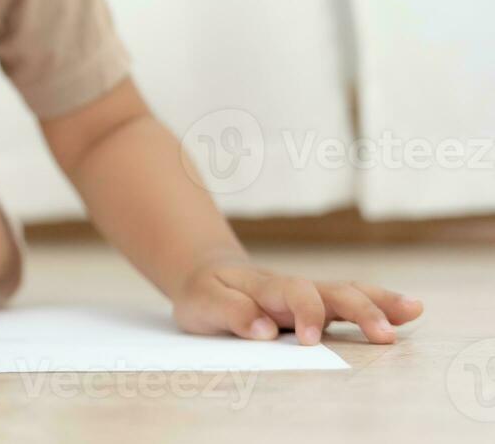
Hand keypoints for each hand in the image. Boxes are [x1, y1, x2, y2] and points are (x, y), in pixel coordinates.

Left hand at [172, 260, 423, 344]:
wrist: (206, 275)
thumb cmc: (205, 292)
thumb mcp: (203, 302)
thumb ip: (230, 313)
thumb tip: (264, 330)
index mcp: (266, 286)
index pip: (293, 294)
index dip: (305, 314)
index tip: (309, 340)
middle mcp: (295, 288)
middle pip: (333, 291)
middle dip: (360, 310)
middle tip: (385, 335)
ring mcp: (310, 297)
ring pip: (349, 294)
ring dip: (381, 303)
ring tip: (414, 310)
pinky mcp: (318, 308)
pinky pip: (350, 304)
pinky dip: (380, 306)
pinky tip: (409, 312)